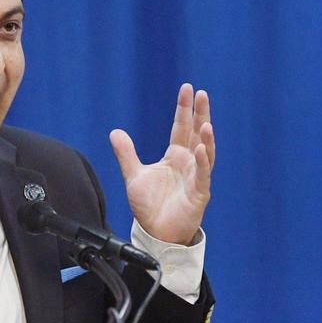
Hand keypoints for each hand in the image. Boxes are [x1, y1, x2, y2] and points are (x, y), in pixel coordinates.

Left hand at [110, 83, 214, 245]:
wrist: (156, 233)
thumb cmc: (150, 207)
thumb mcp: (134, 175)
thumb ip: (126, 154)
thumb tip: (115, 132)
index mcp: (175, 157)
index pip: (182, 127)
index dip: (184, 109)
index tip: (187, 89)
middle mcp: (188, 164)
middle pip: (197, 134)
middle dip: (200, 114)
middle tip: (202, 94)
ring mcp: (196, 178)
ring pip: (204, 154)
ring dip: (206, 139)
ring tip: (205, 122)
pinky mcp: (199, 194)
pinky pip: (202, 176)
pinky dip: (201, 163)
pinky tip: (199, 149)